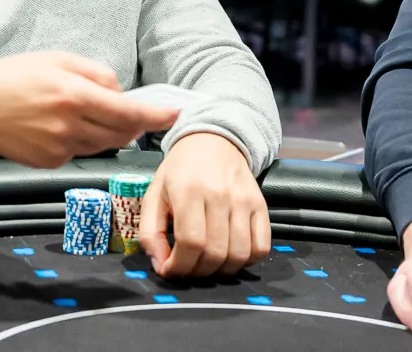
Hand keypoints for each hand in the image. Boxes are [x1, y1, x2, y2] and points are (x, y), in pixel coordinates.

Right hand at [0, 51, 179, 167]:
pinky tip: (64, 125)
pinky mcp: (49, 162)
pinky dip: (84, 139)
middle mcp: (69, 126)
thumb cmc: (16, 76)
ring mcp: (59, 148)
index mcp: (73, 95)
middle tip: (137, 111)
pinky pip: (80, 151)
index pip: (128, 112)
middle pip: (121, 133)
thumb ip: (97, 75)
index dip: (155, 116)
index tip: (173, 114)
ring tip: (91, 112)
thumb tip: (122, 94)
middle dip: (135, 124)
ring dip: (109, 131)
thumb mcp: (60, 60)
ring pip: (103, 145)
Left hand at [139, 132, 269, 277]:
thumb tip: (161, 265)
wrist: (213, 140)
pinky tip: (230, 254)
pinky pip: (261, 247)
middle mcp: (219, 195)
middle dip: (198, 272)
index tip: (171, 270)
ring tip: (207, 264)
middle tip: (188, 268)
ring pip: (238, 254)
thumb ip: (150, 232)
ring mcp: (243, 201)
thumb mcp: (154, 194)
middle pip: (215, 253)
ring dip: (221, 271)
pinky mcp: (261, 205)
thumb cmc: (180, 170)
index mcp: (188, 191)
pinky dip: (246, 260)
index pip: (190, 242)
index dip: (180, 266)